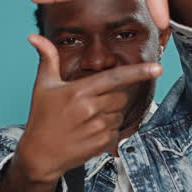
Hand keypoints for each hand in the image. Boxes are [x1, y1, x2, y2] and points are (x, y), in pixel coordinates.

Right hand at [13, 33, 161, 181]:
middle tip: (91, 104)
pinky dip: (107, 130)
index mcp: (78, 91)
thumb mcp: (43, 86)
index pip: (115, 77)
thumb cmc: (42, 117)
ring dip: (109, 114)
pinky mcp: (101, 143)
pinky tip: (89, 132)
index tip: (158, 68)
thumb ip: (47, 59)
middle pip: (121, 96)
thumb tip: (34, 36)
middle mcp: (90, 109)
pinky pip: (116, 130)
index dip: (139, 72)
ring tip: (86, 120)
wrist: (40, 154)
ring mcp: (97, 128)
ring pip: (119, 113)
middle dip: (112, 98)